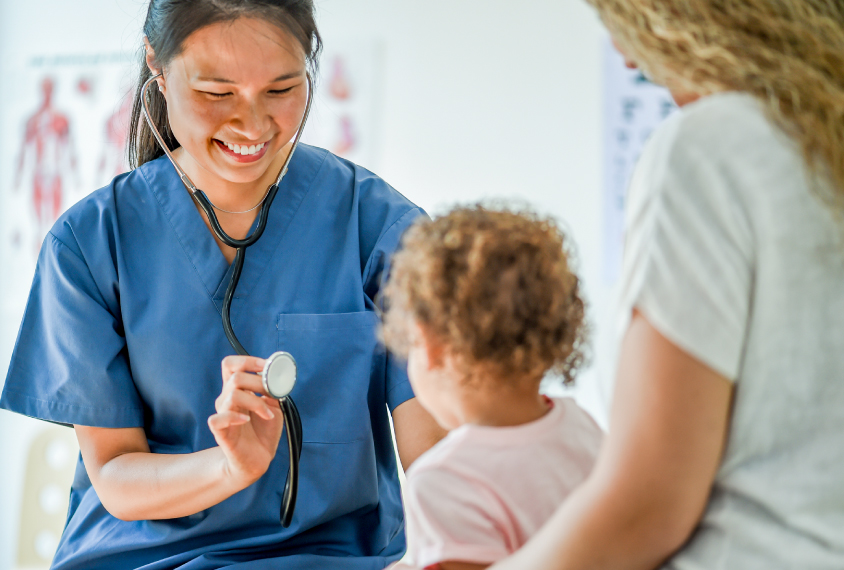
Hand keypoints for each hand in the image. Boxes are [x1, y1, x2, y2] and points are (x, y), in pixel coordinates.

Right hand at [208, 355, 283, 488]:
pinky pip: (218, 419)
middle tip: (273, 394)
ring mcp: (223, 414)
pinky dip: (234, 417)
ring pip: (232, 395)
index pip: (231, 365)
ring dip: (256, 402)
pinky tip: (247, 420)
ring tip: (268, 414)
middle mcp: (227, 399)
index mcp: (238, 390)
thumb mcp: (275, 407)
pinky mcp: (220, 432)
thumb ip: (274, 392)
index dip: (248, 361)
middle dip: (259, 382)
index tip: (268, 366)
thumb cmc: (263, 432)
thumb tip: (276, 379)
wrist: (258, 460)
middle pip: (235, 377)